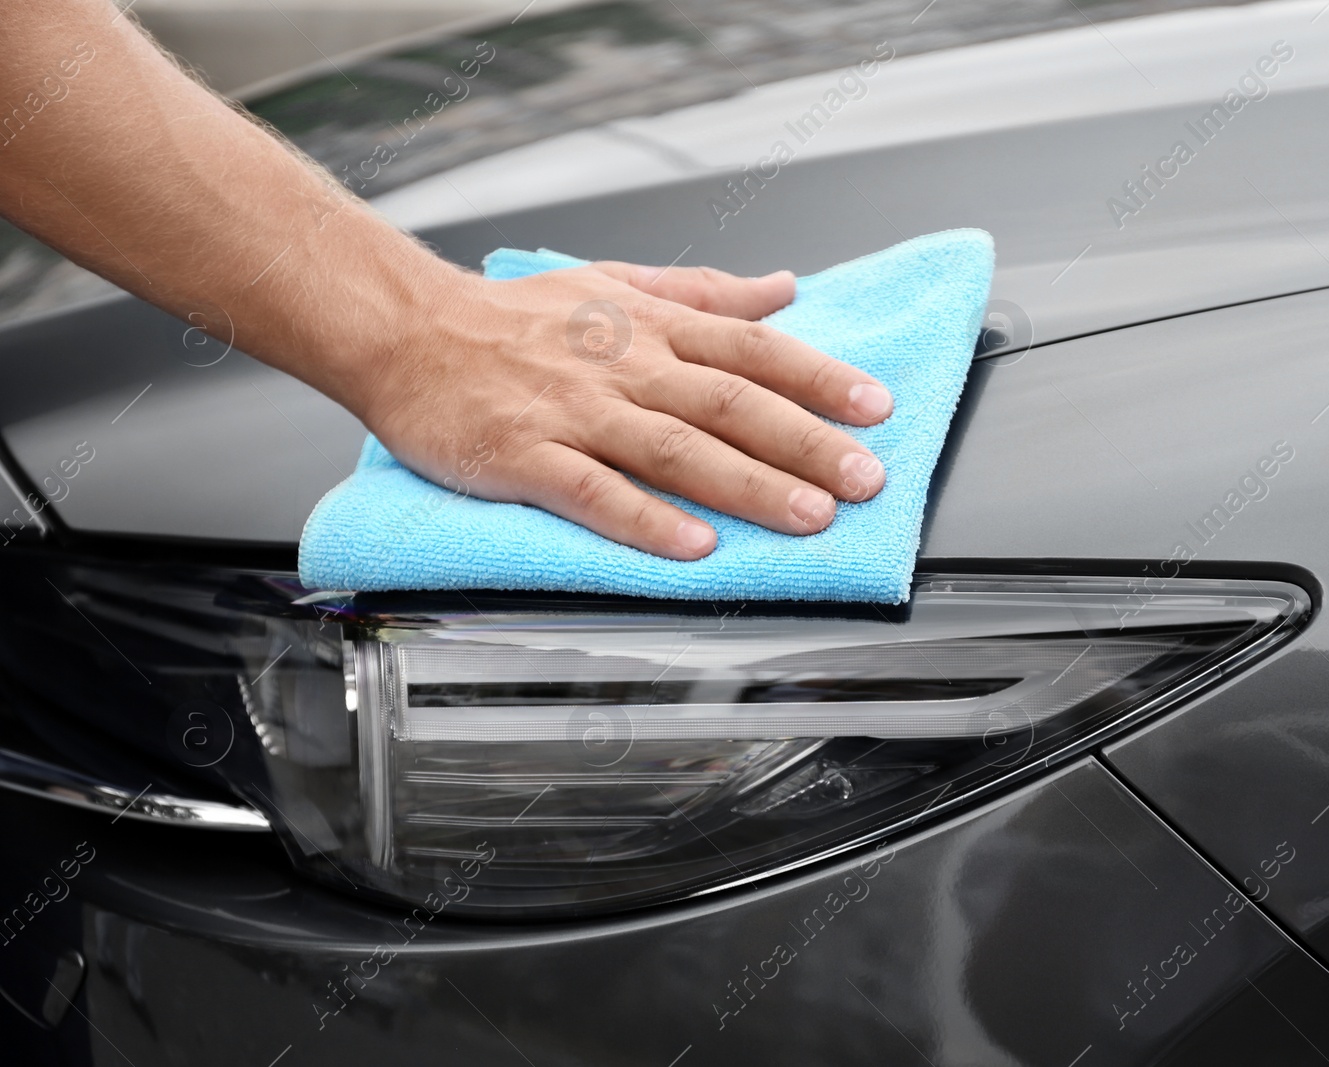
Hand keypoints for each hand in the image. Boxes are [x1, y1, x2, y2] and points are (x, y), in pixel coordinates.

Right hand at [358, 260, 893, 559]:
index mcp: (650, 325)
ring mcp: (574, 412)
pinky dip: (644, 518)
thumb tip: (783, 289)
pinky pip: (593, 491)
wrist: (407, 331)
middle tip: (866, 477)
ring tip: (808, 516)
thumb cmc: (514, 316)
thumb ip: (704, 292)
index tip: (875, 406)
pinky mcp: (525, 456)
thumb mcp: (616, 282)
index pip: (752, 349)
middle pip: (730, 402)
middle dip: (805, 441)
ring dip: (747, 484)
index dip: (819, 377)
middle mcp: (623, 365)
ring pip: (674, 449)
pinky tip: (694, 546)